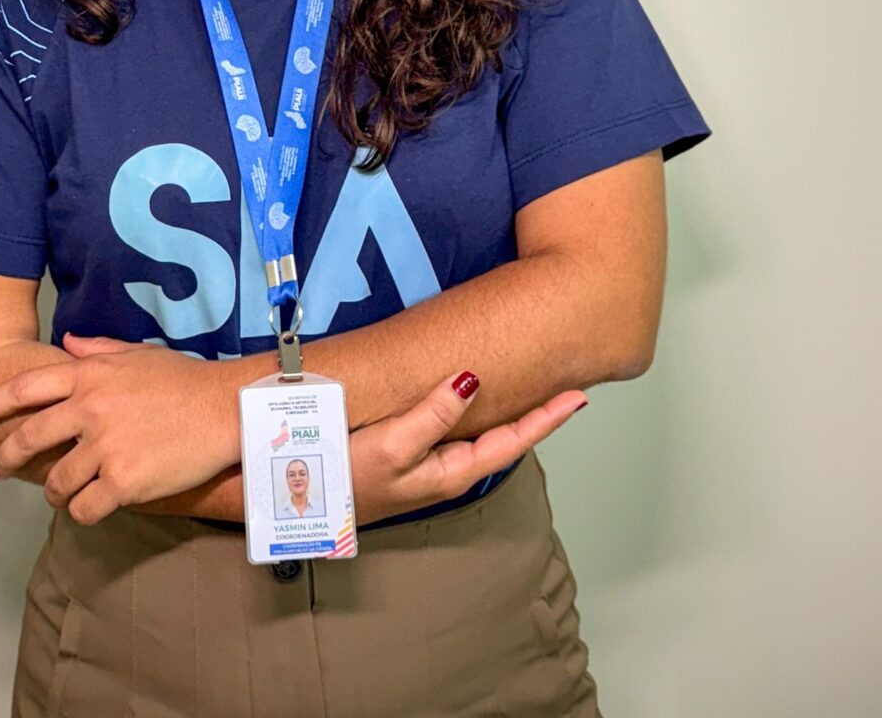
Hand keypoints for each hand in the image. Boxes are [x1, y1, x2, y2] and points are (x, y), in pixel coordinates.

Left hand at [0, 334, 251, 523]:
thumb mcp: (138, 354)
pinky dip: (82, 512)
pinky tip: (88, 508)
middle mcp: (89, 409)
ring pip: (55, 481)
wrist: (225, 408)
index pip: (24, 389)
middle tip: (1, 467)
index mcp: (88, 375)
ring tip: (59, 495)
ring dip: (52, 492)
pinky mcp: (124, 481)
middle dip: (7, 456)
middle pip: (28, 438)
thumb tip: (67, 343)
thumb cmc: (185, 381)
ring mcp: (104, 447)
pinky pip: (85, 507)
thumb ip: (97, 350)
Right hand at [352, 372, 586, 523]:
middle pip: (503, 439)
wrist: (303, 500)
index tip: (579, 396)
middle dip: (536, 415)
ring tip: (533, 390)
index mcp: (452, 471)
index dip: (546, 418)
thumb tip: (471, 380)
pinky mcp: (407, 455)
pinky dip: (473, 412)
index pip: (512, 441)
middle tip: (565, 388)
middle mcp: (447, 469)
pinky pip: (453, 430)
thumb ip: (433, 415)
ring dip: (507, 413)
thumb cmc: (346, 478)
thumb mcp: (393, 447)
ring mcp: (428, 465)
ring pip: (480, 434)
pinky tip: (472, 398)